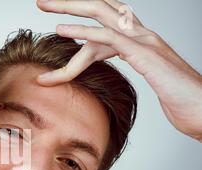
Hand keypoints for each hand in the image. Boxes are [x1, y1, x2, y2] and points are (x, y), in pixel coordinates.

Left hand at [36, 0, 201, 141]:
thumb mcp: (151, 84)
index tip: (58, 21)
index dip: (82, 19)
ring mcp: (145, 41)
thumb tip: (114, 81)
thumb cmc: (183, 102)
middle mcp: (142, 35)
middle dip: (71, 3)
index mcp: (141, 41)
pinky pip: (109, 37)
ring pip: (102, 14)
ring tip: (43, 5)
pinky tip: (61, 29)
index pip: (108, 21)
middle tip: (43, 1)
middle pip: (101, 8)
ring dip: (70, 8)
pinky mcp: (145, 54)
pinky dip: (82, 31)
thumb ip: (134, 72)